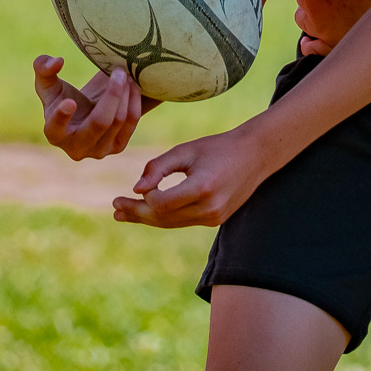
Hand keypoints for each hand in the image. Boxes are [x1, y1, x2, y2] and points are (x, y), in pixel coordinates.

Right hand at [34, 55, 141, 159]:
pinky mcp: (118, 147)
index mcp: (54, 133)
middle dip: (112, 94)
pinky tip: (132, 85)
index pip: (55, 128)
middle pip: (100, 122)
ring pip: (118, 121)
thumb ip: (44, 69)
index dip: (62, 116)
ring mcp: (99, 151)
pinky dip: (134, 101)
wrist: (88, 112)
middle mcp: (76, 148)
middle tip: (119, 71)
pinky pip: (131, 123)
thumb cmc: (65, 97)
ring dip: (125, 94)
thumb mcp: (51, 83)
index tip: (69, 102)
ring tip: (126, 74)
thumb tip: (56, 62)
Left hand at [113, 128, 274, 227]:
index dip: (145, 198)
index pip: (162, 204)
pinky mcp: (216, 220)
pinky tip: (148, 213)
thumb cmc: (217, 147)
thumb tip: (136, 189)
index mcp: (202, 187)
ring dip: (147, 218)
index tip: (135, 188)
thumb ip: (158, 167)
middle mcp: (209, 208)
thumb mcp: (186, 150)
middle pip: (163, 218)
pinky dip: (165, 217)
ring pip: (172, 223)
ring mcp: (214, 217)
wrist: (255, 155)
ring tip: (123, 214)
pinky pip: (183, 221)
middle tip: (115, 208)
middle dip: (137, 213)